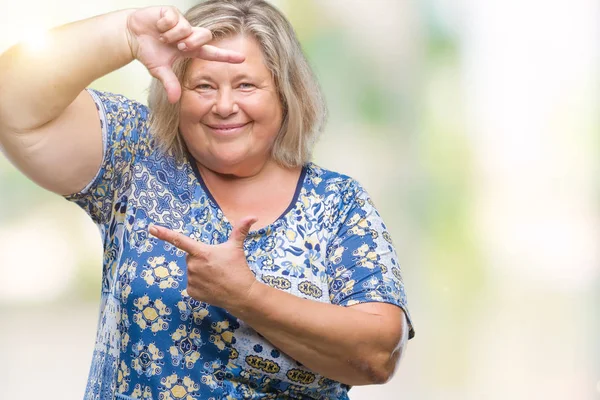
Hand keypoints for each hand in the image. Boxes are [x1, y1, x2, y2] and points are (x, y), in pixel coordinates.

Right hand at [126, 6, 244, 102]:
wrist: (132, 35)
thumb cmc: (149, 52)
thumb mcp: (159, 70)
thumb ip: (170, 83)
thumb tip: (174, 100)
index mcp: (190, 49)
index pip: (212, 53)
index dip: (226, 56)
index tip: (242, 58)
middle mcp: (189, 34)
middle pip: (205, 36)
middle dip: (193, 42)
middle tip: (179, 46)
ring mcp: (182, 22)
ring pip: (187, 28)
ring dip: (173, 34)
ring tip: (162, 37)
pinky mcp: (172, 12)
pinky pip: (174, 18)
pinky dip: (164, 24)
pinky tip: (158, 26)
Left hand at [149, 216, 258, 310]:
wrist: (241, 295)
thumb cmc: (239, 268)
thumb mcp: (237, 247)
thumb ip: (240, 230)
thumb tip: (253, 216)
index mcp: (201, 252)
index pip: (179, 240)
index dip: (164, 233)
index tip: (151, 228)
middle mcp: (193, 266)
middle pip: (190, 257)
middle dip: (200, 259)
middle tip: (216, 264)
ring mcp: (191, 280)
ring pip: (191, 271)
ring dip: (200, 272)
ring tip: (216, 276)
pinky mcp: (191, 292)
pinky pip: (192, 284)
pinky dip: (200, 284)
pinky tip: (212, 286)